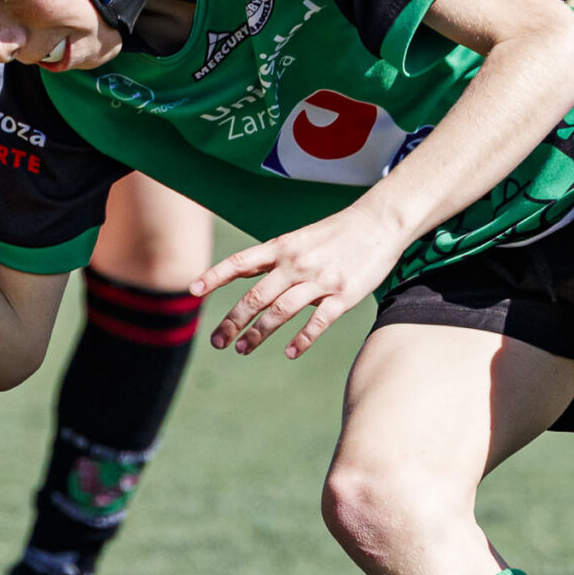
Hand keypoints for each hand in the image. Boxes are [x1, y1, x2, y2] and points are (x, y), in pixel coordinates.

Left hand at [192, 211, 405, 359]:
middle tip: (218, 342)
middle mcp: (296, 263)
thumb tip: (240, 271)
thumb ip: (272, 256)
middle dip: (233, 322)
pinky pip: (318, 322)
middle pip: (256, 297)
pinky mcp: (343, 294)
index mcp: (283, 247)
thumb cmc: (338, 231)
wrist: (381, 222)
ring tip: (243, 350)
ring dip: (258, 334)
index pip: (241, 262)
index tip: (192, 290)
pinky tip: (290, 352)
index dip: (215, 276)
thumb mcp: (300, 237)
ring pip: (280, 312)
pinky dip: (303, 339)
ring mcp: (320, 280)